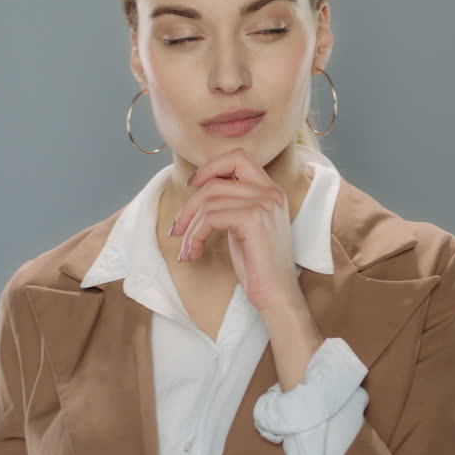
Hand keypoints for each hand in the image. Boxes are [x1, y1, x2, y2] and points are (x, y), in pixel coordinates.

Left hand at [168, 147, 300, 313]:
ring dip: (189, 228)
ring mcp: (265, 204)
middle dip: (189, 207)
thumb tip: (198, 193)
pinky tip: (194, 253)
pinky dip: (195, 236)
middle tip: (177, 230)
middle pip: (215, 183)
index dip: (210, 167)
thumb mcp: (244, 227)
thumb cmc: (259, 267)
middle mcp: (271, 192)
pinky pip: (210, 218)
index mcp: (271, 191)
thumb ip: (231, 205)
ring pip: (209, 202)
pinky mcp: (254, 220)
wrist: (277, 296)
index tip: (191, 185)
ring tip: (186, 250)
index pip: (237, 157)